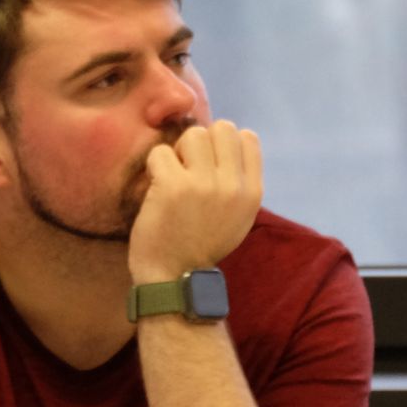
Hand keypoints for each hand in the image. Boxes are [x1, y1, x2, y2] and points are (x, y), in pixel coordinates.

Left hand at [127, 120, 261, 283]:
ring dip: (177, 151)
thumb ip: (239, 183)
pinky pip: (161, 151)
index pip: (248, 138)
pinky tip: (155, 186)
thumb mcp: (237, 217)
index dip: (223, 143)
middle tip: (187, 168)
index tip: (208, 164)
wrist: (173, 277)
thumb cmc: (199, 245)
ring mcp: (204, 185)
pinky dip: (154, 165)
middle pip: (222, 128)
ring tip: (172, 176)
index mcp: (252, 193)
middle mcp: (233, 186)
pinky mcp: (174, 187)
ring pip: (193, 135)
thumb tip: (231, 140)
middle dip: (201, 142)